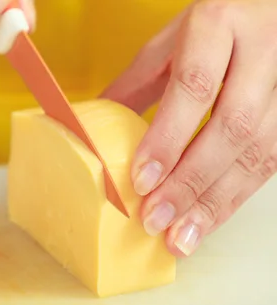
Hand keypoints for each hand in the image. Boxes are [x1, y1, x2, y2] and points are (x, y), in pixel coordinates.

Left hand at [102, 0, 276, 256]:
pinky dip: (235, 198)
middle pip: (231, 127)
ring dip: (215, 202)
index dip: (167, 138)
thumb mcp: (169, 42)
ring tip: (180, 237)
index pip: (194, 87)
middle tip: (156, 220)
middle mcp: (262, 50)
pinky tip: (207, 221)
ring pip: (258, 152)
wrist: (271, 7)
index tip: (141, 180)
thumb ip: (133, 85)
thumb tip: (90, 133)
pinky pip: (271, 162)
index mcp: (219, 25)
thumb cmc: (215, 23)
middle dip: (190, 182)